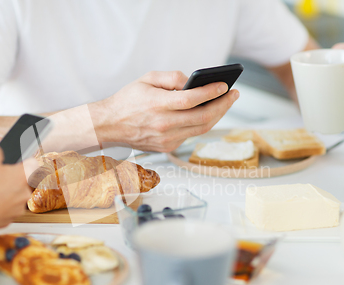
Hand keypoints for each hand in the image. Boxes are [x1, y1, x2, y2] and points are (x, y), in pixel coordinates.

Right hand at [0, 146, 30, 229]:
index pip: (32, 163)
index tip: (15, 161)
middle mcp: (26, 191)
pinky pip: (3, 208)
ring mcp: (19, 207)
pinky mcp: (9, 218)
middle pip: (19, 180)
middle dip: (7, 178)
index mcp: (25, 175)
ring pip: (11, 195)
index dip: (22, 160)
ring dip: (0, 192)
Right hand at [90, 71, 239, 151]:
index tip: (225, 85)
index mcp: (157, 105)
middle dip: (223, 105)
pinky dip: (202, 124)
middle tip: (234, 94)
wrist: (109, 125)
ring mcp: (166, 139)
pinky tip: (209, 113)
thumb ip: (172, 77)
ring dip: (217, 116)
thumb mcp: (146, 78)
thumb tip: (193, 82)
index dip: (212, 92)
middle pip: (203, 118)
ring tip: (226, 102)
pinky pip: (191, 135)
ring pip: (201, 129)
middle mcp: (164, 125)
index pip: (192, 99)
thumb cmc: (128, 100)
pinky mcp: (167, 147)